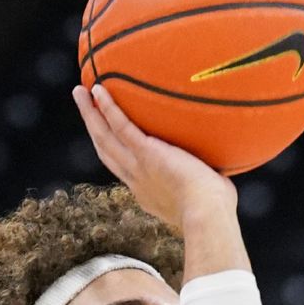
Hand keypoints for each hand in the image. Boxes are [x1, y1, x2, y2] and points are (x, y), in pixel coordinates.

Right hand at [72, 85, 236, 231]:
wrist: (207, 214)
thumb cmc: (216, 210)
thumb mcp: (206, 195)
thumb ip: (207, 181)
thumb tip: (223, 171)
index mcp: (147, 191)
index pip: (125, 169)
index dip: (114, 152)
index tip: (109, 138)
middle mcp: (136, 180)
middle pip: (106, 150)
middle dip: (93, 128)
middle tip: (84, 106)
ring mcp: (138, 167)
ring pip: (104, 137)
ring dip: (90, 114)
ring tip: (80, 92)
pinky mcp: (147, 154)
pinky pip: (122, 126)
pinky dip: (108, 108)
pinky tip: (99, 90)